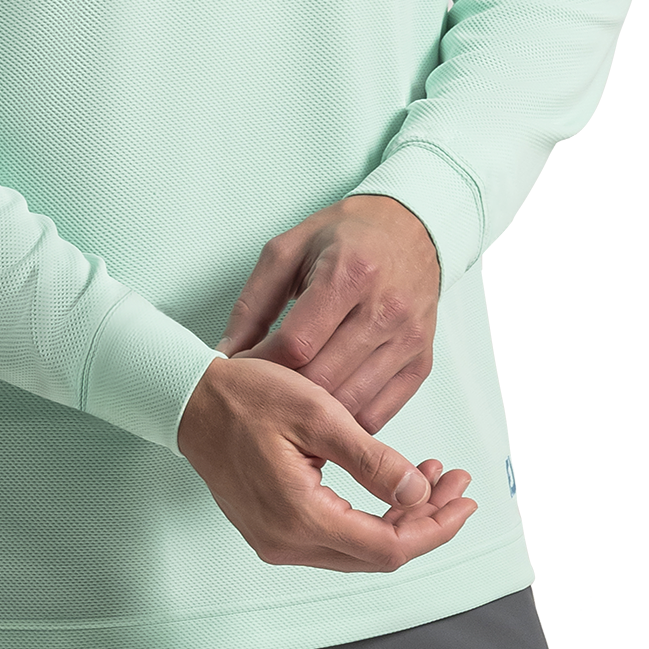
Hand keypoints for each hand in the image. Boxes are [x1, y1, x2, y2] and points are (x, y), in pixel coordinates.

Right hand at [176, 355, 476, 572]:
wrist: (189, 401)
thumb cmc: (247, 396)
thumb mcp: (316, 412)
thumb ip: (371, 459)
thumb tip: (421, 496)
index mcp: (300, 517)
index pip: (389, 546)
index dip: (435, 528)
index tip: (464, 498)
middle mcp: (288, 544)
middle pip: (378, 554)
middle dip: (426, 521)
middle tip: (454, 481)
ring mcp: (277, 543)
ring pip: (359, 550)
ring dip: (400, 519)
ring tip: (428, 476)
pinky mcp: (273, 532)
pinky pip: (335, 539)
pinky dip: (370, 517)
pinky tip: (387, 486)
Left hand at [215, 194, 440, 435]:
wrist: (409, 228)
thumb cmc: (343, 237)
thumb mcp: (287, 252)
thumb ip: (252, 305)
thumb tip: (225, 356)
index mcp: (349, 273)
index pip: (296, 344)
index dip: (262, 364)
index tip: (244, 370)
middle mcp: (385, 308)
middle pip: (323, 378)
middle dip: (286, 393)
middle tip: (265, 392)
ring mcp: (409, 338)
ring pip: (351, 403)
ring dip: (315, 413)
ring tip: (292, 404)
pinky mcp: (423, 361)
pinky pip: (380, 414)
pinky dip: (347, 420)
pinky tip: (327, 409)